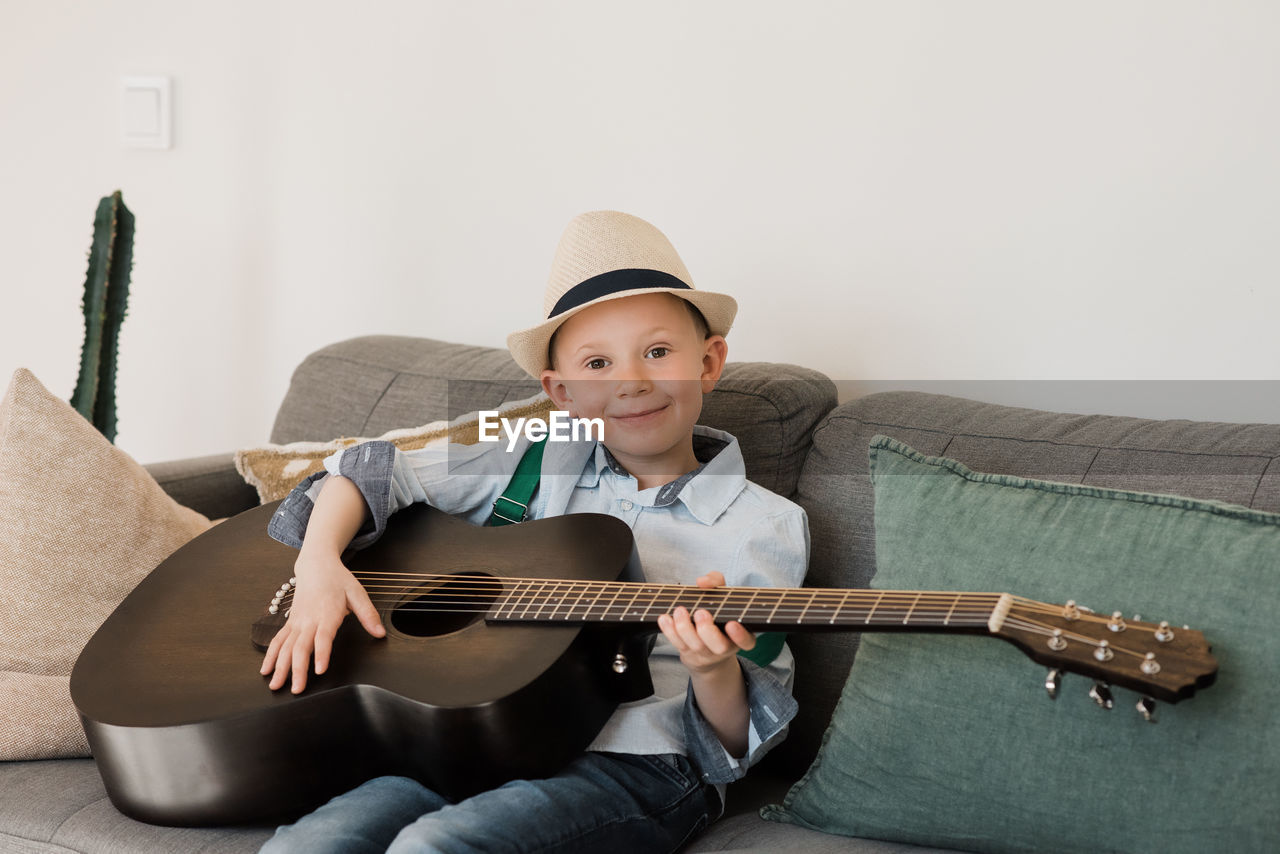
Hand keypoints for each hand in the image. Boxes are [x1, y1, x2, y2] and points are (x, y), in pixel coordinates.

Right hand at [259, 550, 384, 693]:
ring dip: (279, 667)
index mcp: (327, 613)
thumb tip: (380, 633)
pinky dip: (270, 655)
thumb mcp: (358, 593)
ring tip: (275, 686)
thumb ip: (368, 615)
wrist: (316, 565)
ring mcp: (297, 622)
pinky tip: (265, 670)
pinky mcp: (290, 622)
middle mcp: (309, 620)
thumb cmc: (338, 580)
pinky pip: (278, 640)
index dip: (321, 653)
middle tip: (297, 689)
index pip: (323, 637)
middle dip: (297, 670)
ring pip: (285, 647)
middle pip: (301, 647)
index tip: (319, 670)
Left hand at [657, 571, 756, 674]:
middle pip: (719, 646)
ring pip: (697, 646)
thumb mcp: (721, 593)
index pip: (746, 641)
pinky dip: (670, 631)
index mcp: (740, 634)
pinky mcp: (689, 653)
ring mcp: (706, 653)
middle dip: (708, 630)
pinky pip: (679, 645)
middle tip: (700, 613)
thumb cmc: (717, 610)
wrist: (706, 639)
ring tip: (680, 610)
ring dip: (685, 628)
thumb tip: (702, 582)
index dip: (739, 635)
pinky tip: (665, 618)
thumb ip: (716, 582)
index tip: (731, 624)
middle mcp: (725, 647)